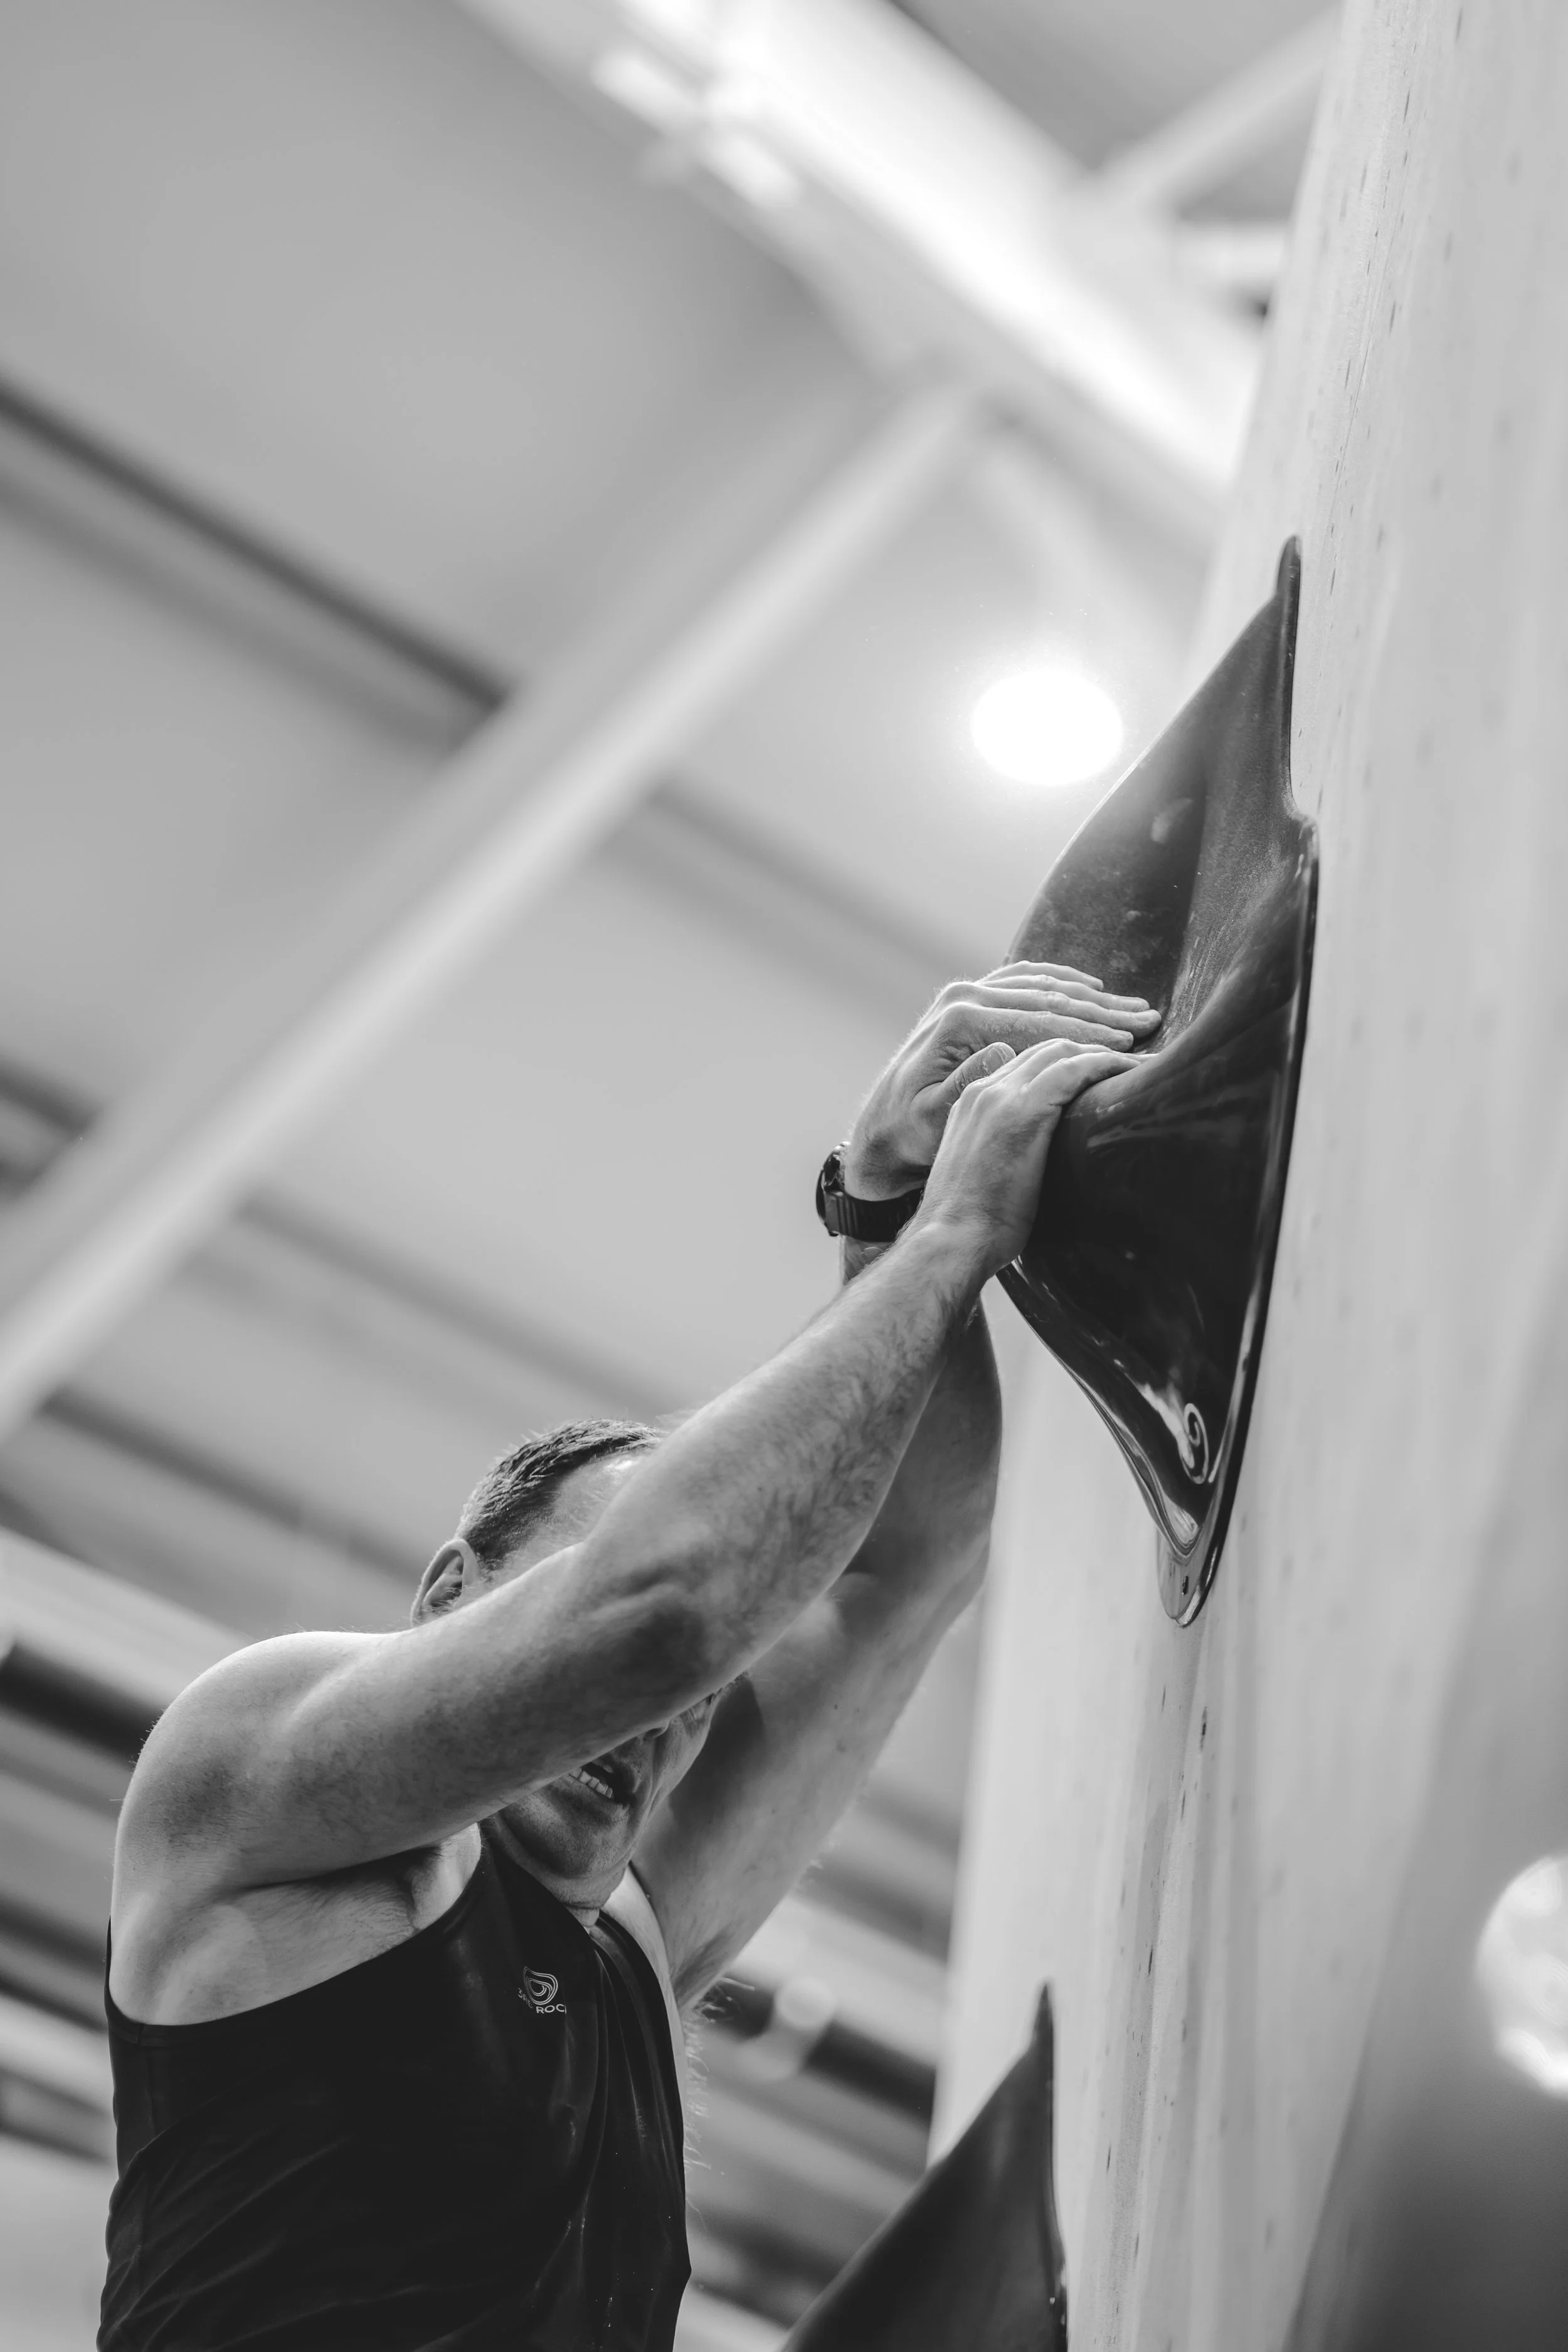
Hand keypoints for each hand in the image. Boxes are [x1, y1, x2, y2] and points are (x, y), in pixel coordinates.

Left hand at [846, 963, 1158, 1196]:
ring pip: (1038, 986)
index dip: (1090, 1032)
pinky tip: (1088, 988)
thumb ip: (965, 1084)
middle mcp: (961, 999)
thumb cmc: (911, 1138)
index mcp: (959, 1023)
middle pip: (1045, 998)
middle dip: (1101, 1010)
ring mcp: (963, 995)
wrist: (879, 1132)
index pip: (1040, 1022)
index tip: (1130, 1041)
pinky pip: (1022, 981)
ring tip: (1131, 1006)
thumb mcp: (934, 1120)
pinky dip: (1059, 982)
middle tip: (1148, 1017)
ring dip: (1088, 996)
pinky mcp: (967, 1000)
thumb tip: (1003, 1050)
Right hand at [914, 1036, 1139, 1276]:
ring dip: (1103, 1051)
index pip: (1024, 1063)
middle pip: (1043, 1048)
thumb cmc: (972, 1226)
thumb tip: (1041, 1163)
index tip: (1097, 1072)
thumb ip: (1007, 1152)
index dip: (1064, 1060)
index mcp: (970, 1103)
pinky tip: (1130, 1068)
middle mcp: (983, 1091)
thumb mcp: (986, 1175)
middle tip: (1128, 1057)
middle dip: (1088, 1047)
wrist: (951, 1241)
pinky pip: (1074, 1069)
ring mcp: (1000, 1096)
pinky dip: (1106, 1063)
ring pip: (1060, 1050)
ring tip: (1137, 1061)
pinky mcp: (1023, 1110)